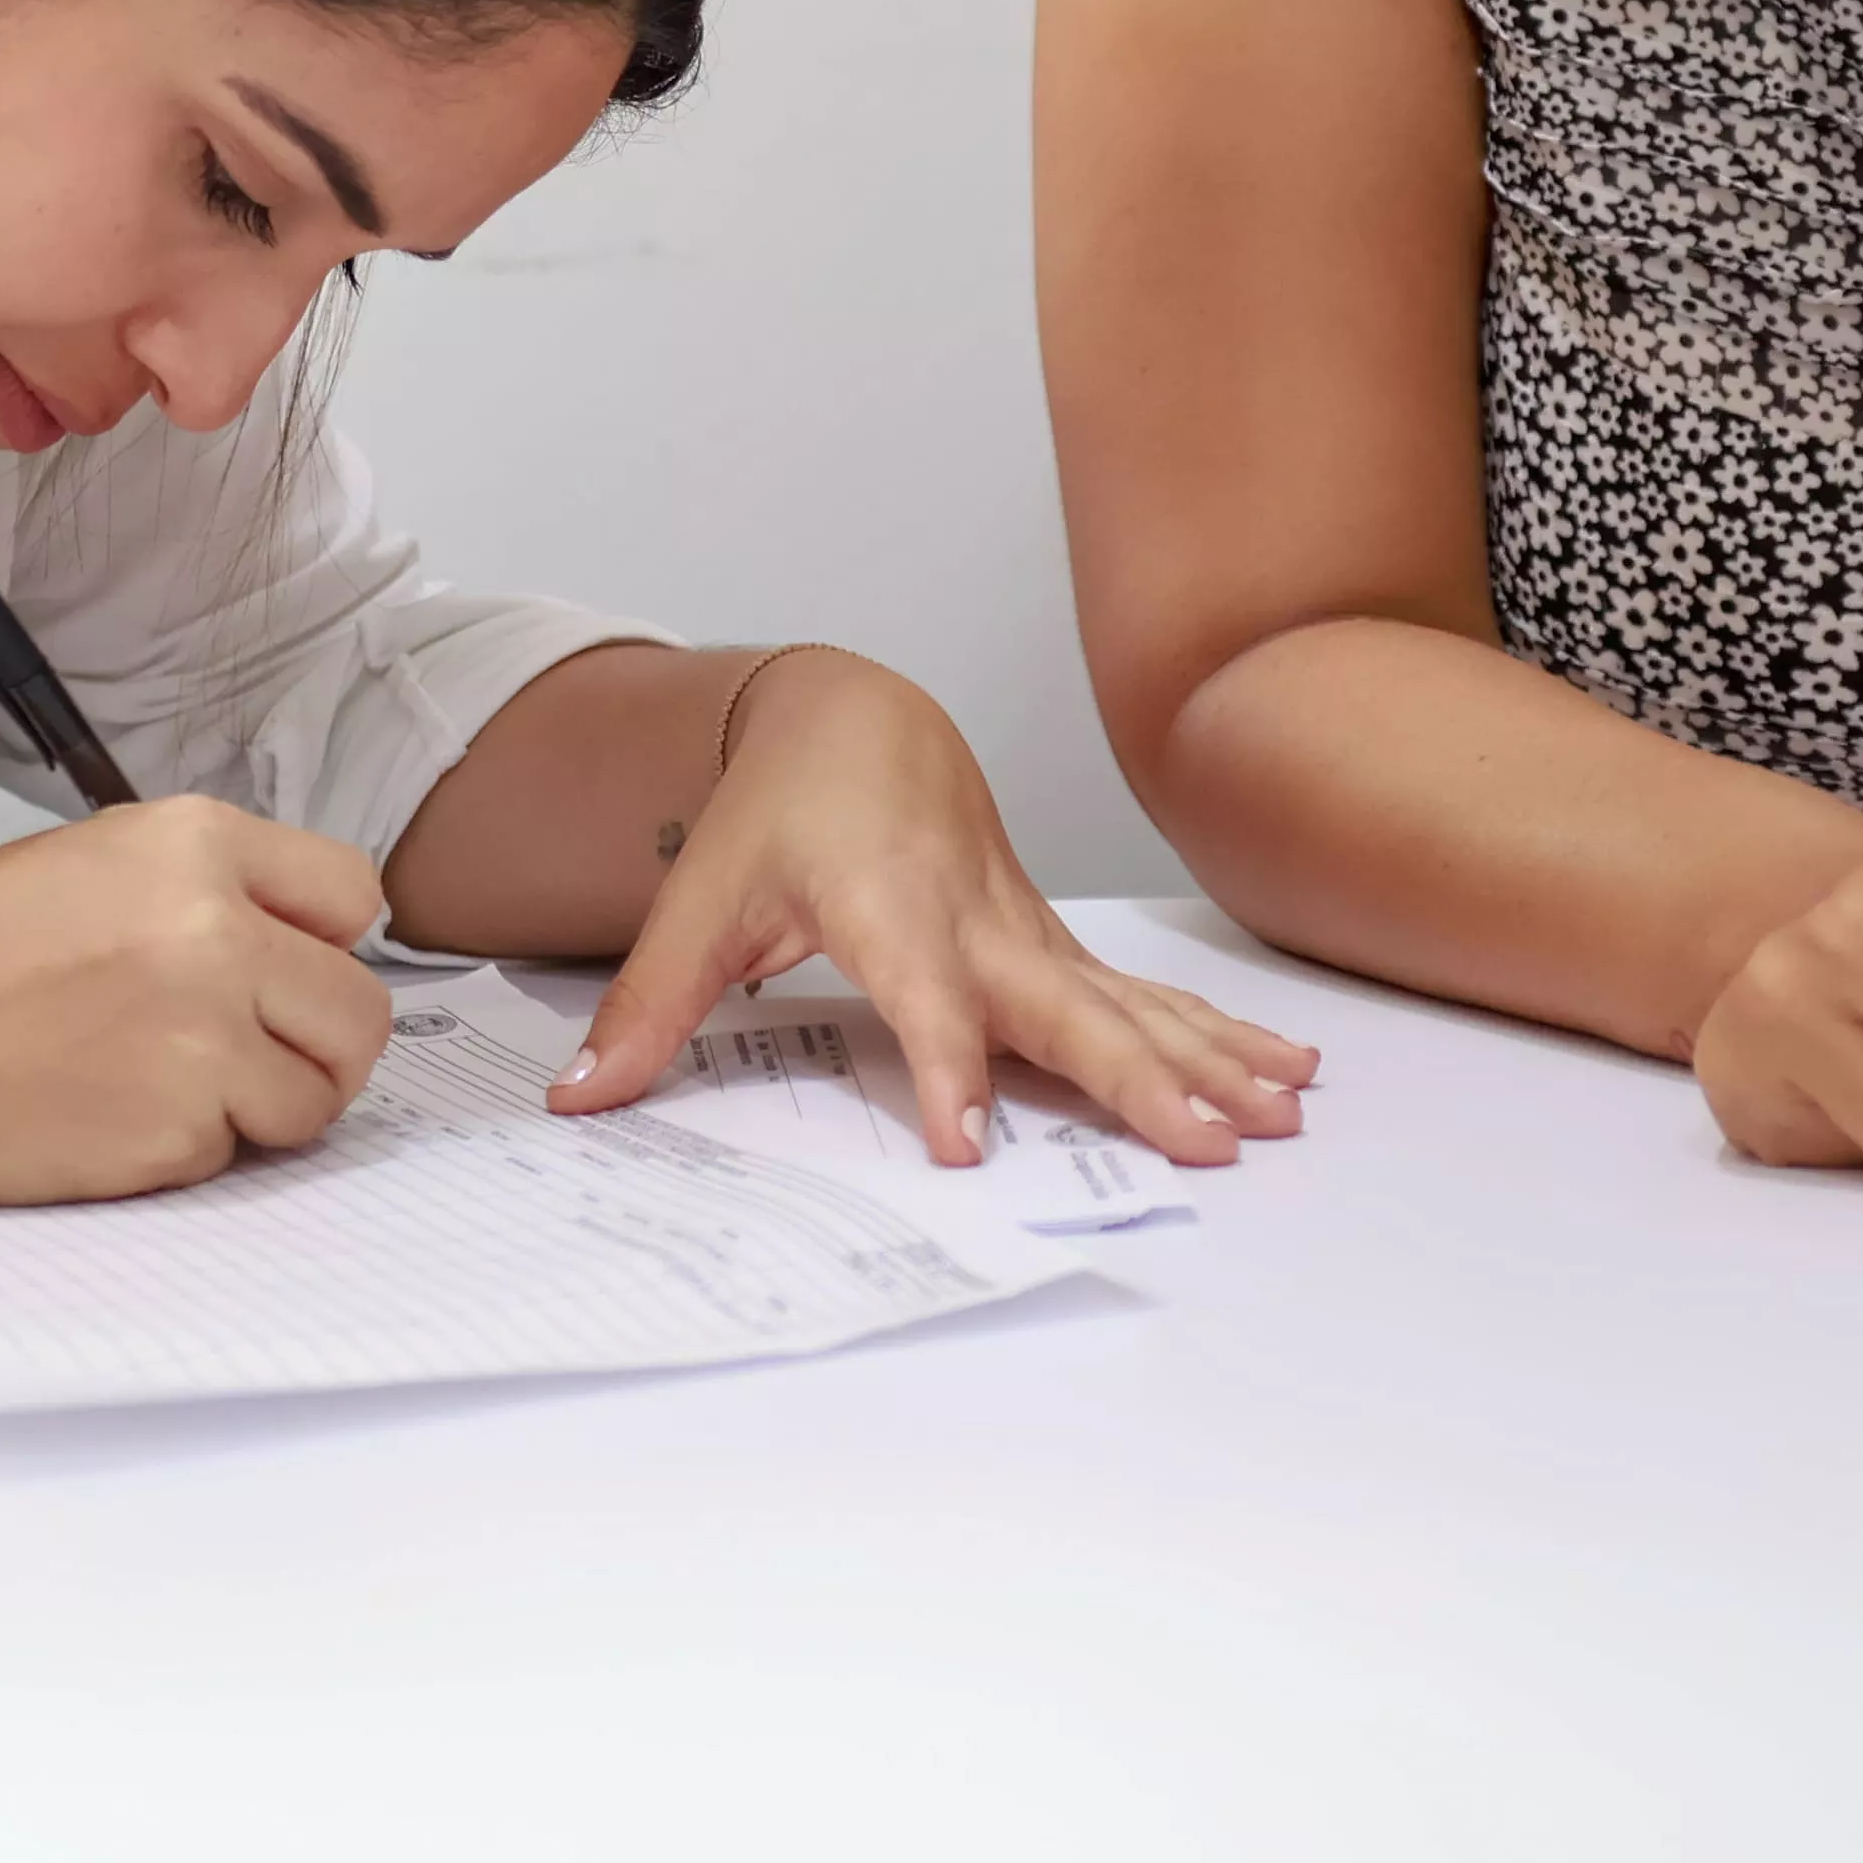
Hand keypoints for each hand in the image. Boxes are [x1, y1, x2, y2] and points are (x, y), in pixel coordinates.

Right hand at [0, 796, 391, 1205]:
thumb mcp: (90, 863)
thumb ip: (206, 890)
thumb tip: (299, 946)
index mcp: (195, 842)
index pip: (353, 895)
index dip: (325, 943)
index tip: (295, 969)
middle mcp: (218, 931)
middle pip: (359, 1010)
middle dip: (319, 1041)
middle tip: (260, 1055)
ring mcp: (204, 1038)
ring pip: (318, 1095)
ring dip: (266, 1105)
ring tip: (174, 1088)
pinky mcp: (174, 1131)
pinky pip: (237, 1152)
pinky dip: (191, 1149)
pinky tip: (112, 1117)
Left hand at [546, 651, 1323, 1166]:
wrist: (854, 717)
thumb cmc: (777, 809)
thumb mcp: (698, 902)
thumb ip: (644, 1007)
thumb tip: (577, 1099)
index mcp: (888, 907)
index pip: (924, 998)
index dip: (944, 1068)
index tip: (966, 1143)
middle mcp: (976, 919)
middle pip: (1065, 1007)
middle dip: (1137, 1077)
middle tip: (1202, 1145)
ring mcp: (1029, 929)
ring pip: (1128, 1001)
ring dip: (1207, 1060)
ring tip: (1276, 1118)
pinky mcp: (1053, 942)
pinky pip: (1144, 995)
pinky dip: (1218, 1033)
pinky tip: (1285, 1072)